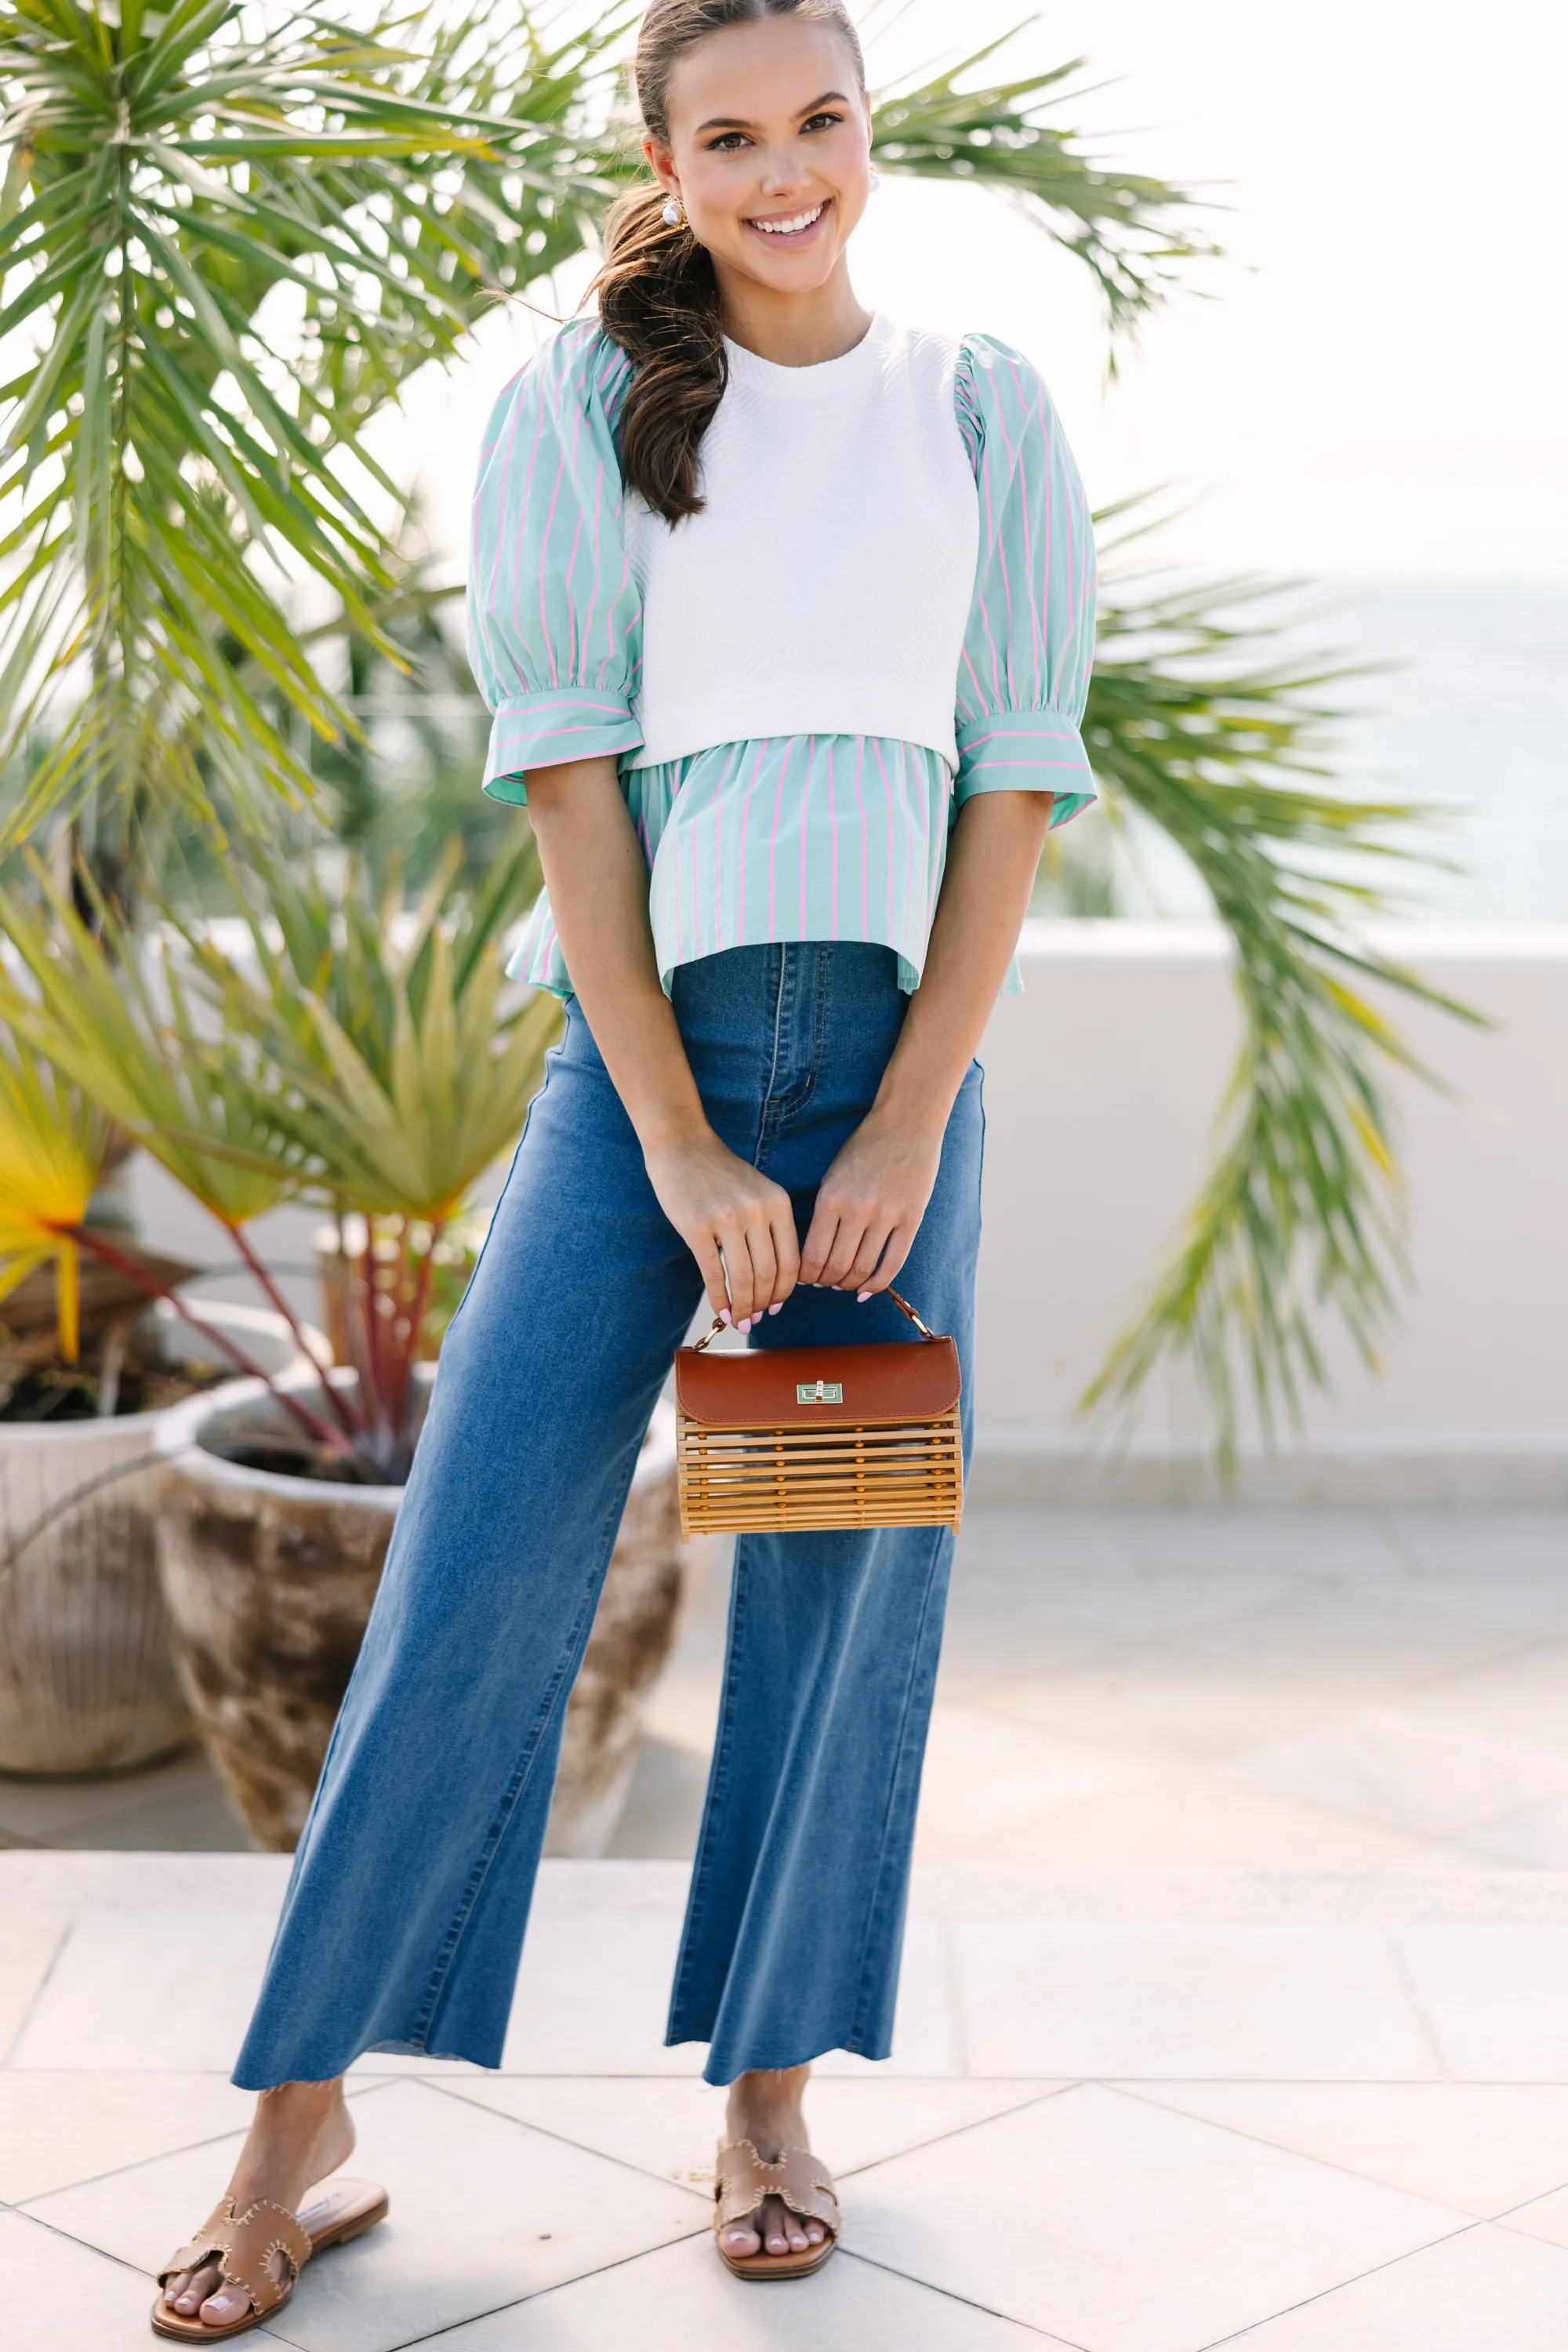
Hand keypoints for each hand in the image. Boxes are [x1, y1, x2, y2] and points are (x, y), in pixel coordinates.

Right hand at [644, 1127, 800, 1329]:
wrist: (682, 1145)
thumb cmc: (720, 1173)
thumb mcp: (759, 1192)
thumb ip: (771, 1228)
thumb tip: (774, 1281)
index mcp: (779, 1204)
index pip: (791, 1261)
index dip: (784, 1292)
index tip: (775, 1308)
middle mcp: (758, 1211)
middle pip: (768, 1274)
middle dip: (762, 1305)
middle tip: (754, 1321)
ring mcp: (727, 1219)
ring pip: (743, 1278)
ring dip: (742, 1307)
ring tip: (738, 1321)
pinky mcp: (697, 1227)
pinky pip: (714, 1273)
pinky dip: (719, 1298)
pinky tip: (720, 1310)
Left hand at [799, 1109, 943, 1296]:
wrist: (905, 1124)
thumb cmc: (863, 1150)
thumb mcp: (832, 1177)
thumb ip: (823, 1214)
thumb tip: (815, 1258)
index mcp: (830, 1199)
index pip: (812, 1256)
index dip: (807, 1277)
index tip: (806, 1280)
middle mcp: (857, 1210)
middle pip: (836, 1268)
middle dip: (827, 1283)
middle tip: (825, 1284)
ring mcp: (886, 1215)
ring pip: (863, 1269)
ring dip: (850, 1285)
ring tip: (846, 1285)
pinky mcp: (911, 1219)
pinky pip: (893, 1263)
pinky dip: (878, 1284)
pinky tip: (867, 1290)